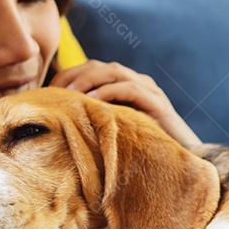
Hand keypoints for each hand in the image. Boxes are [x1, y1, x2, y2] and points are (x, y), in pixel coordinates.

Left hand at [50, 60, 201, 146]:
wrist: (182, 161)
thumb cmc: (141, 152)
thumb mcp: (110, 134)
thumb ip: (92, 123)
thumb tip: (56, 126)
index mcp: (122, 87)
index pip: (89, 69)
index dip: (67, 76)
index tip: (46, 92)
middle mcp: (135, 83)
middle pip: (98, 66)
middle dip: (73, 75)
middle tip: (53, 91)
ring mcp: (148, 91)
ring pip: (113, 72)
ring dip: (88, 80)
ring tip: (69, 94)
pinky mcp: (158, 104)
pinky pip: (131, 89)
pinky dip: (109, 91)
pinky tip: (92, 101)